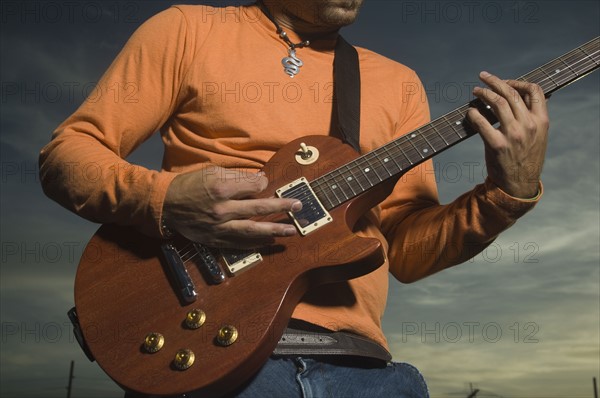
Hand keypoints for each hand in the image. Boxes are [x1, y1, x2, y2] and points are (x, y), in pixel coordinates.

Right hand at [162, 166, 301, 247]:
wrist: (165, 205)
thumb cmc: (189, 185)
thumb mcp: (211, 172)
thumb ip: (237, 178)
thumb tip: (260, 181)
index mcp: (221, 190)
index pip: (253, 186)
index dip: (262, 183)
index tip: (265, 182)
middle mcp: (222, 210)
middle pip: (258, 208)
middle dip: (281, 207)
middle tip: (298, 206)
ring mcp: (219, 227)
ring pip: (252, 231)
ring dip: (275, 230)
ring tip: (292, 230)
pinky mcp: (215, 239)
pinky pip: (239, 243)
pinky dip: (256, 243)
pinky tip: (269, 241)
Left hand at [467, 71, 548, 197]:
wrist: (519, 185)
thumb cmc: (525, 158)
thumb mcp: (538, 137)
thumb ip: (533, 117)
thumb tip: (524, 97)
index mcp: (542, 121)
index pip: (535, 90)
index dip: (518, 82)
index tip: (506, 81)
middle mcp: (529, 125)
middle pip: (511, 93)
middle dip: (495, 81)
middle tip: (483, 77)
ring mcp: (513, 135)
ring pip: (497, 103)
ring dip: (483, 93)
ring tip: (475, 91)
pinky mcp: (497, 145)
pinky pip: (482, 122)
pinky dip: (474, 113)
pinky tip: (470, 111)